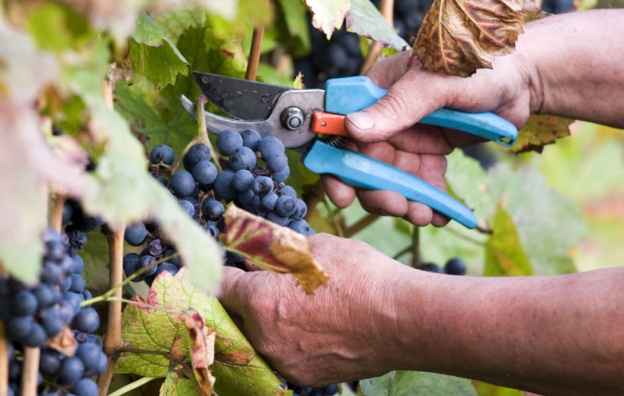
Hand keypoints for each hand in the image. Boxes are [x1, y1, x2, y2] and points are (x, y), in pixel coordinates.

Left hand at [219, 234, 415, 385]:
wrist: (402, 319)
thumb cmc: (360, 276)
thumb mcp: (316, 247)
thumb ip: (280, 250)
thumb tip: (263, 250)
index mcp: (259, 299)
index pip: (222, 284)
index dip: (226, 270)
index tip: (233, 266)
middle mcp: (263, 336)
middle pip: (236, 315)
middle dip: (244, 298)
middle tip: (263, 282)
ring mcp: (284, 361)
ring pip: (259, 338)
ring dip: (266, 321)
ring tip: (293, 305)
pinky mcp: (304, 376)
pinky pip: (283, 355)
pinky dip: (289, 341)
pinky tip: (312, 325)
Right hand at [322, 49, 536, 225]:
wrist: (523, 79)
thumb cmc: (479, 64)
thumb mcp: (437, 83)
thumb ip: (397, 106)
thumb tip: (352, 127)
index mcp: (376, 91)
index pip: (340, 128)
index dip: (334, 162)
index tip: (341, 193)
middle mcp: (386, 117)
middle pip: (363, 162)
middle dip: (376, 190)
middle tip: (397, 207)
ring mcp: (407, 137)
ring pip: (390, 179)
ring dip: (402, 201)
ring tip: (424, 215)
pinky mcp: (429, 153)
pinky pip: (420, 184)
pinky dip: (427, 202)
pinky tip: (441, 215)